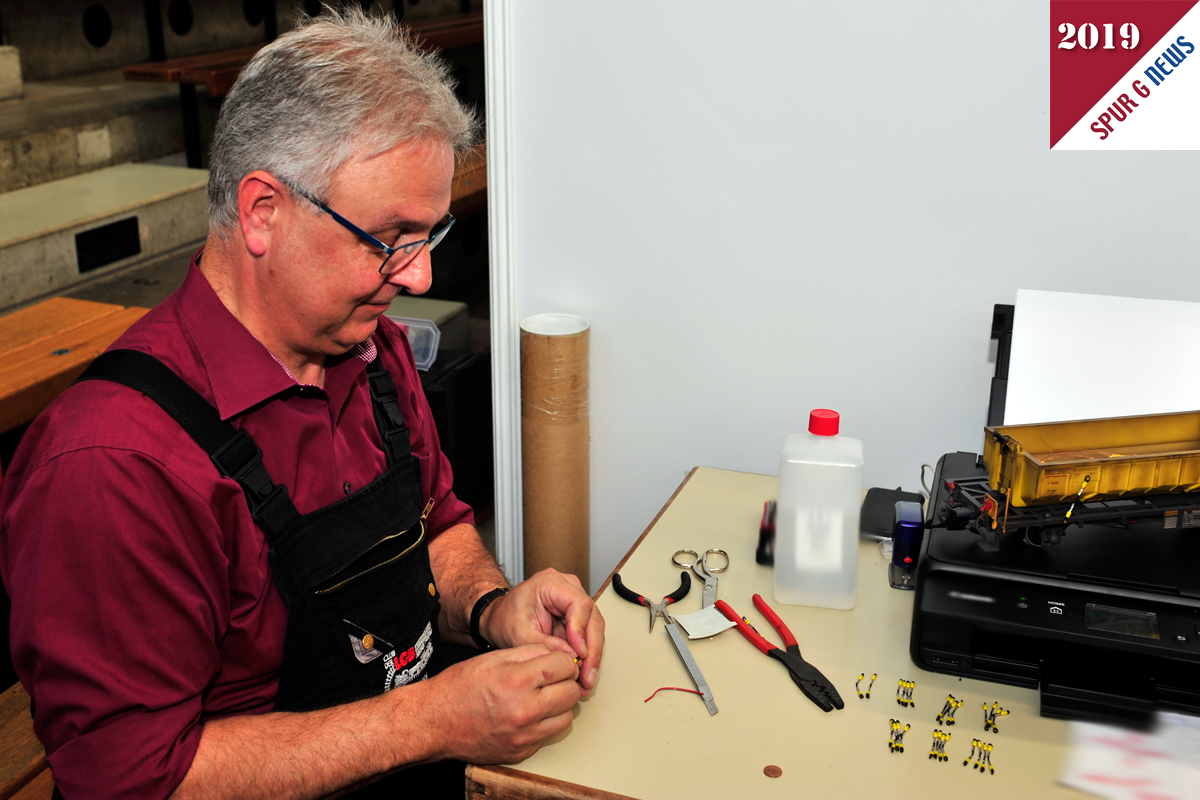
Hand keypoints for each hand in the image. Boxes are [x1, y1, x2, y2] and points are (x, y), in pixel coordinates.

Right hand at [427, 644, 580, 763]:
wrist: (435, 723)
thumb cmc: (458, 688)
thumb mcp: (492, 658)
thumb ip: (529, 653)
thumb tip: (557, 653)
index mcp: (517, 681)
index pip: (565, 666)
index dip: (562, 660)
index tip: (556, 662)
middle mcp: (524, 711)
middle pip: (571, 693)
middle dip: (565, 682)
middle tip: (550, 679)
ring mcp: (524, 736)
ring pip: (566, 717)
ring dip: (558, 706)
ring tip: (540, 698)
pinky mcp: (522, 752)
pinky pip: (548, 735)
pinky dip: (544, 724)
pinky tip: (527, 715)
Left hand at [481, 569, 604, 696]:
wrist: (499, 618)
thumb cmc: (505, 619)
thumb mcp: (519, 635)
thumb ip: (545, 645)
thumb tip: (571, 657)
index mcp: (551, 583)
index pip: (579, 603)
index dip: (581, 630)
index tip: (579, 654)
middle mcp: (568, 588)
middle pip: (592, 617)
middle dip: (592, 649)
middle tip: (587, 675)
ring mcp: (574, 602)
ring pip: (594, 628)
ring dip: (592, 656)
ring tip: (586, 680)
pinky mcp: (576, 616)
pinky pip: (588, 635)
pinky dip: (587, 656)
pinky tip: (584, 674)